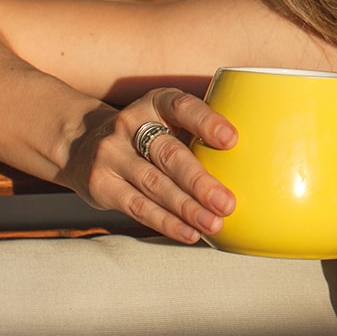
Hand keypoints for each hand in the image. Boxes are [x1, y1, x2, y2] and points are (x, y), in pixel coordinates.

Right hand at [58, 87, 237, 243]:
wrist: (81, 144)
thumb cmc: (146, 136)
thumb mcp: (166, 121)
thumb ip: (198, 134)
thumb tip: (255, 165)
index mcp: (155, 102)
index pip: (181, 106)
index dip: (206, 122)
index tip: (232, 139)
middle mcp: (130, 123)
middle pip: (168, 153)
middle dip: (199, 180)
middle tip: (227, 202)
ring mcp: (111, 154)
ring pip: (153, 184)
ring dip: (186, 207)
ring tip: (214, 223)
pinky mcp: (101, 183)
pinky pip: (137, 206)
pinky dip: (166, 222)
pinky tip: (190, 233)